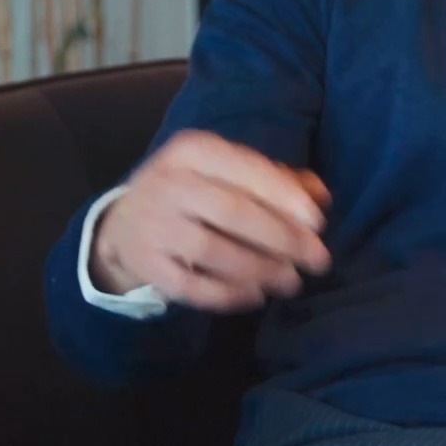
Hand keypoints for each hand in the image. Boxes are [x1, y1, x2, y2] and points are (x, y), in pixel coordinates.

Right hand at [89, 129, 331, 312]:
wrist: (124, 223)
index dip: (285, 197)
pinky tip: (256, 295)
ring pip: (213, 251)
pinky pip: (191, 285)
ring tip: (292, 281)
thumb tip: (321, 196)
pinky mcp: (145, 263)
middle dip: (283, 239)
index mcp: (192, 150)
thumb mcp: (227, 172)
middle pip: (233, 212)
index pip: (246, 170)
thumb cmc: (193, 193)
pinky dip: (228, 294)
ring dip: (260, 269)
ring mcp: (153, 224)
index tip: (318, 223)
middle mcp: (168, 182)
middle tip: (318, 260)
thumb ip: (276, 179)